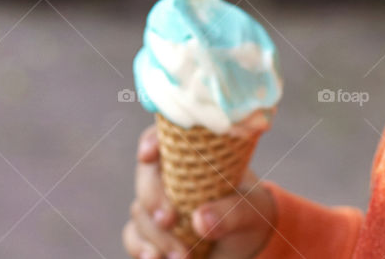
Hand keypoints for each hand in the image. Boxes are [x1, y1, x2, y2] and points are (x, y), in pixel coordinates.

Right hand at [123, 125, 277, 258]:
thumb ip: (230, 212)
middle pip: (146, 176)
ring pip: (140, 211)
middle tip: (168, 219)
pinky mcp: (152, 234)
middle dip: (152, 196)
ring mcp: (158, 205)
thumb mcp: (250, 208)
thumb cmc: (250, 211)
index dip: (151, 140)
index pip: (166, 138)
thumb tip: (200, 219)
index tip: (148, 155)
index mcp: (195, 158)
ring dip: (156, 234)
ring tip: (183, 256)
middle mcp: (170, 177)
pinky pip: (134, 237)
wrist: (248, 243)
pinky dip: (141, 249)